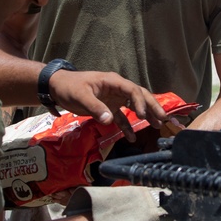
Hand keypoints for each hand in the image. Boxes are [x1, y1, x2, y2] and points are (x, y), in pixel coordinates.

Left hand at [50, 70, 166, 140]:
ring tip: (157, 125)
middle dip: (152, 106)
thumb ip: (95, 108)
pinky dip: (127, 126)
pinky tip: (132, 138)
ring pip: (134, 106)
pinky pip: (121, 117)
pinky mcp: (108, 107)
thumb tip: (109, 120)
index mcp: (112, 82)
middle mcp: (117, 89)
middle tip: (163, 118)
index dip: (140, 102)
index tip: (143, 115)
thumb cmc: (69, 87)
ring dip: (145, 115)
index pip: (132, 90)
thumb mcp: (81, 96)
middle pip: (139, 96)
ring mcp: (114, 98)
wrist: (57, 87)